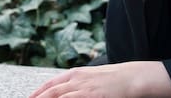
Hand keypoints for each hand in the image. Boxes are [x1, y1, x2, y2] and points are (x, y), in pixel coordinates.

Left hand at [29, 61, 170, 97]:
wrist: (132, 77)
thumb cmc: (114, 79)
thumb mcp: (92, 76)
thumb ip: (78, 82)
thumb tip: (66, 90)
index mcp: (75, 74)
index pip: (50, 84)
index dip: (37, 92)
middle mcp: (76, 80)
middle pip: (51, 92)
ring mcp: (84, 89)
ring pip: (59, 97)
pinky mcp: (92, 97)